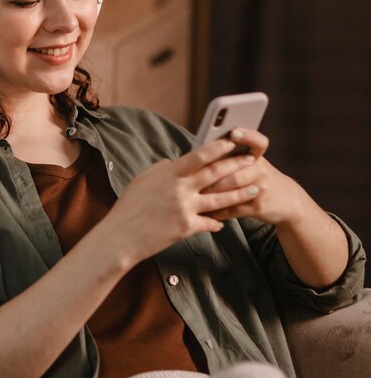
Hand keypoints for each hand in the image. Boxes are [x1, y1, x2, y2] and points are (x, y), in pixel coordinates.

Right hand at [100, 137, 261, 265]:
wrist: (120, 236)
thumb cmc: (128, 207)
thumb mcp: (142, 180)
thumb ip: (161, 168)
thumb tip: (174, 161)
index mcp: (168, 173)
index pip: (199, 155)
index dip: (218, 147)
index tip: (231, 141)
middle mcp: (180, 189)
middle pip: (215, 174)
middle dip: (236, 165)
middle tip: (251, 160)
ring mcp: (185, 208)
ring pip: (220, 198)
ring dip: (240, 193)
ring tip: (255, 188)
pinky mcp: (186, 227)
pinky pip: (209, 222)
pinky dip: (217, 222)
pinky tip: (225, 222)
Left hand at [204, 128, 310, 225]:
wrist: (288, 201)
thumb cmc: (258, 177)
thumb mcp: (253, 162)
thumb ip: (232, 156)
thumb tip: (199, 151)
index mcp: (257, 155)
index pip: (257, 141)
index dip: (246, 135)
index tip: (233, 132)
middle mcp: (260, 168)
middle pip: (233, 168)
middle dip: (212, 173)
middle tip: (191, 175)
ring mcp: (261, 188)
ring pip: (231, 190)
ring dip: (211, 193)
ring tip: (194, 194)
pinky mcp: (259, 206)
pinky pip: (233, 209)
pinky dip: (217, 211)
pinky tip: (205, 212)